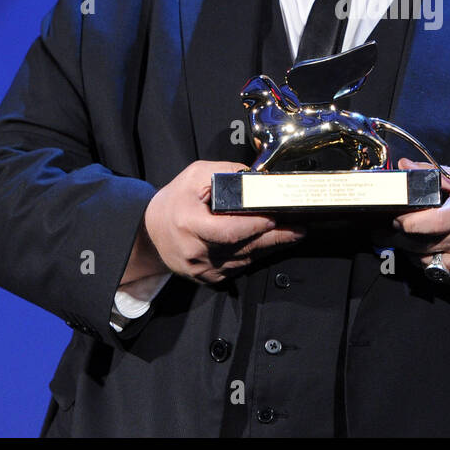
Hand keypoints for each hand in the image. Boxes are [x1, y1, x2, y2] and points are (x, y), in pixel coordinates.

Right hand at [138, 160, 303, 284]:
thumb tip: (256, 177)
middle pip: (244, 247)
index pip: (228, 230)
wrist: (150, 234)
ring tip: (294, 233)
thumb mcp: (194, 176)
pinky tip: (273, 243)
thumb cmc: (174, 202)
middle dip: (276, 237)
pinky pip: (239, 266)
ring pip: (245, 258)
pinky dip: (256, 254)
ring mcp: (203, 269)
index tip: (275, 216)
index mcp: (189, 224)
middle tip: (299, 229)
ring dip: (271, 246)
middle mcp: (196, 251)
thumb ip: (226, 171)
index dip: (254, 225)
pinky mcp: (209, 278)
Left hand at [381, 158, 449, 286]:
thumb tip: (404, 167)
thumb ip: (434, 175)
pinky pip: (437, 275)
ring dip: (409, 252)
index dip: (406, 222)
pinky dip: (427, 264)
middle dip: (397, 237)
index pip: (429, 222)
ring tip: (405, 240)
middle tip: (384, 231)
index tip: (395, 217)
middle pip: (419, 244)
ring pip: (423, 262)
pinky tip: (426, 253)